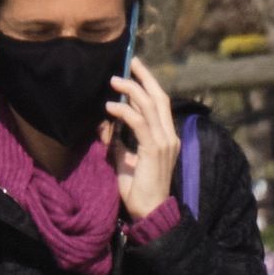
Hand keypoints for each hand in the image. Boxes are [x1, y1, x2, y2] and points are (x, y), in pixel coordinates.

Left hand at [110, 57, 177, 220]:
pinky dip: (124, 112)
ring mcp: (164, 142)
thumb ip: (117, 143)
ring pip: (150, 106)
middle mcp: (169, 136)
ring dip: (131, 91)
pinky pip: (139, 124)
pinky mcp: (154, 150)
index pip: (159, 104)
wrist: (149, 211)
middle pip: (159, 98)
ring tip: (114, 81)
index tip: (134, 71)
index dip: (148, 85)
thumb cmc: (137, 189)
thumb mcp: (124, 161)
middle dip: (144, 78)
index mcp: (166, 137)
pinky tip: (110, 107)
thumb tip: (104, 126)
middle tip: (129, 63)